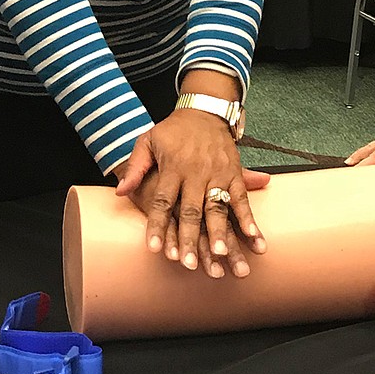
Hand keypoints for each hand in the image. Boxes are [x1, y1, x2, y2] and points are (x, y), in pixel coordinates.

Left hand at [115, 110, 268, 277]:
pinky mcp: (234, 172)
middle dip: (190, 238)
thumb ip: (135, 167)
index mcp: (173, 166)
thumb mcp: (148, 141)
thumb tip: (120, 192)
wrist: (204, 109)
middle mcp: (196, 172)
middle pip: (191, 210)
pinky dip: (249, 219)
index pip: (163, 200)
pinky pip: (243, 198)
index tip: (153, 249)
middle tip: (189, 264)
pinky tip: (254, 239)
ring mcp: (218, 173)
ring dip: (221, 232)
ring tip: (222, 256)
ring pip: (218, 207)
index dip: (157, 225)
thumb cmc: (173, 130)